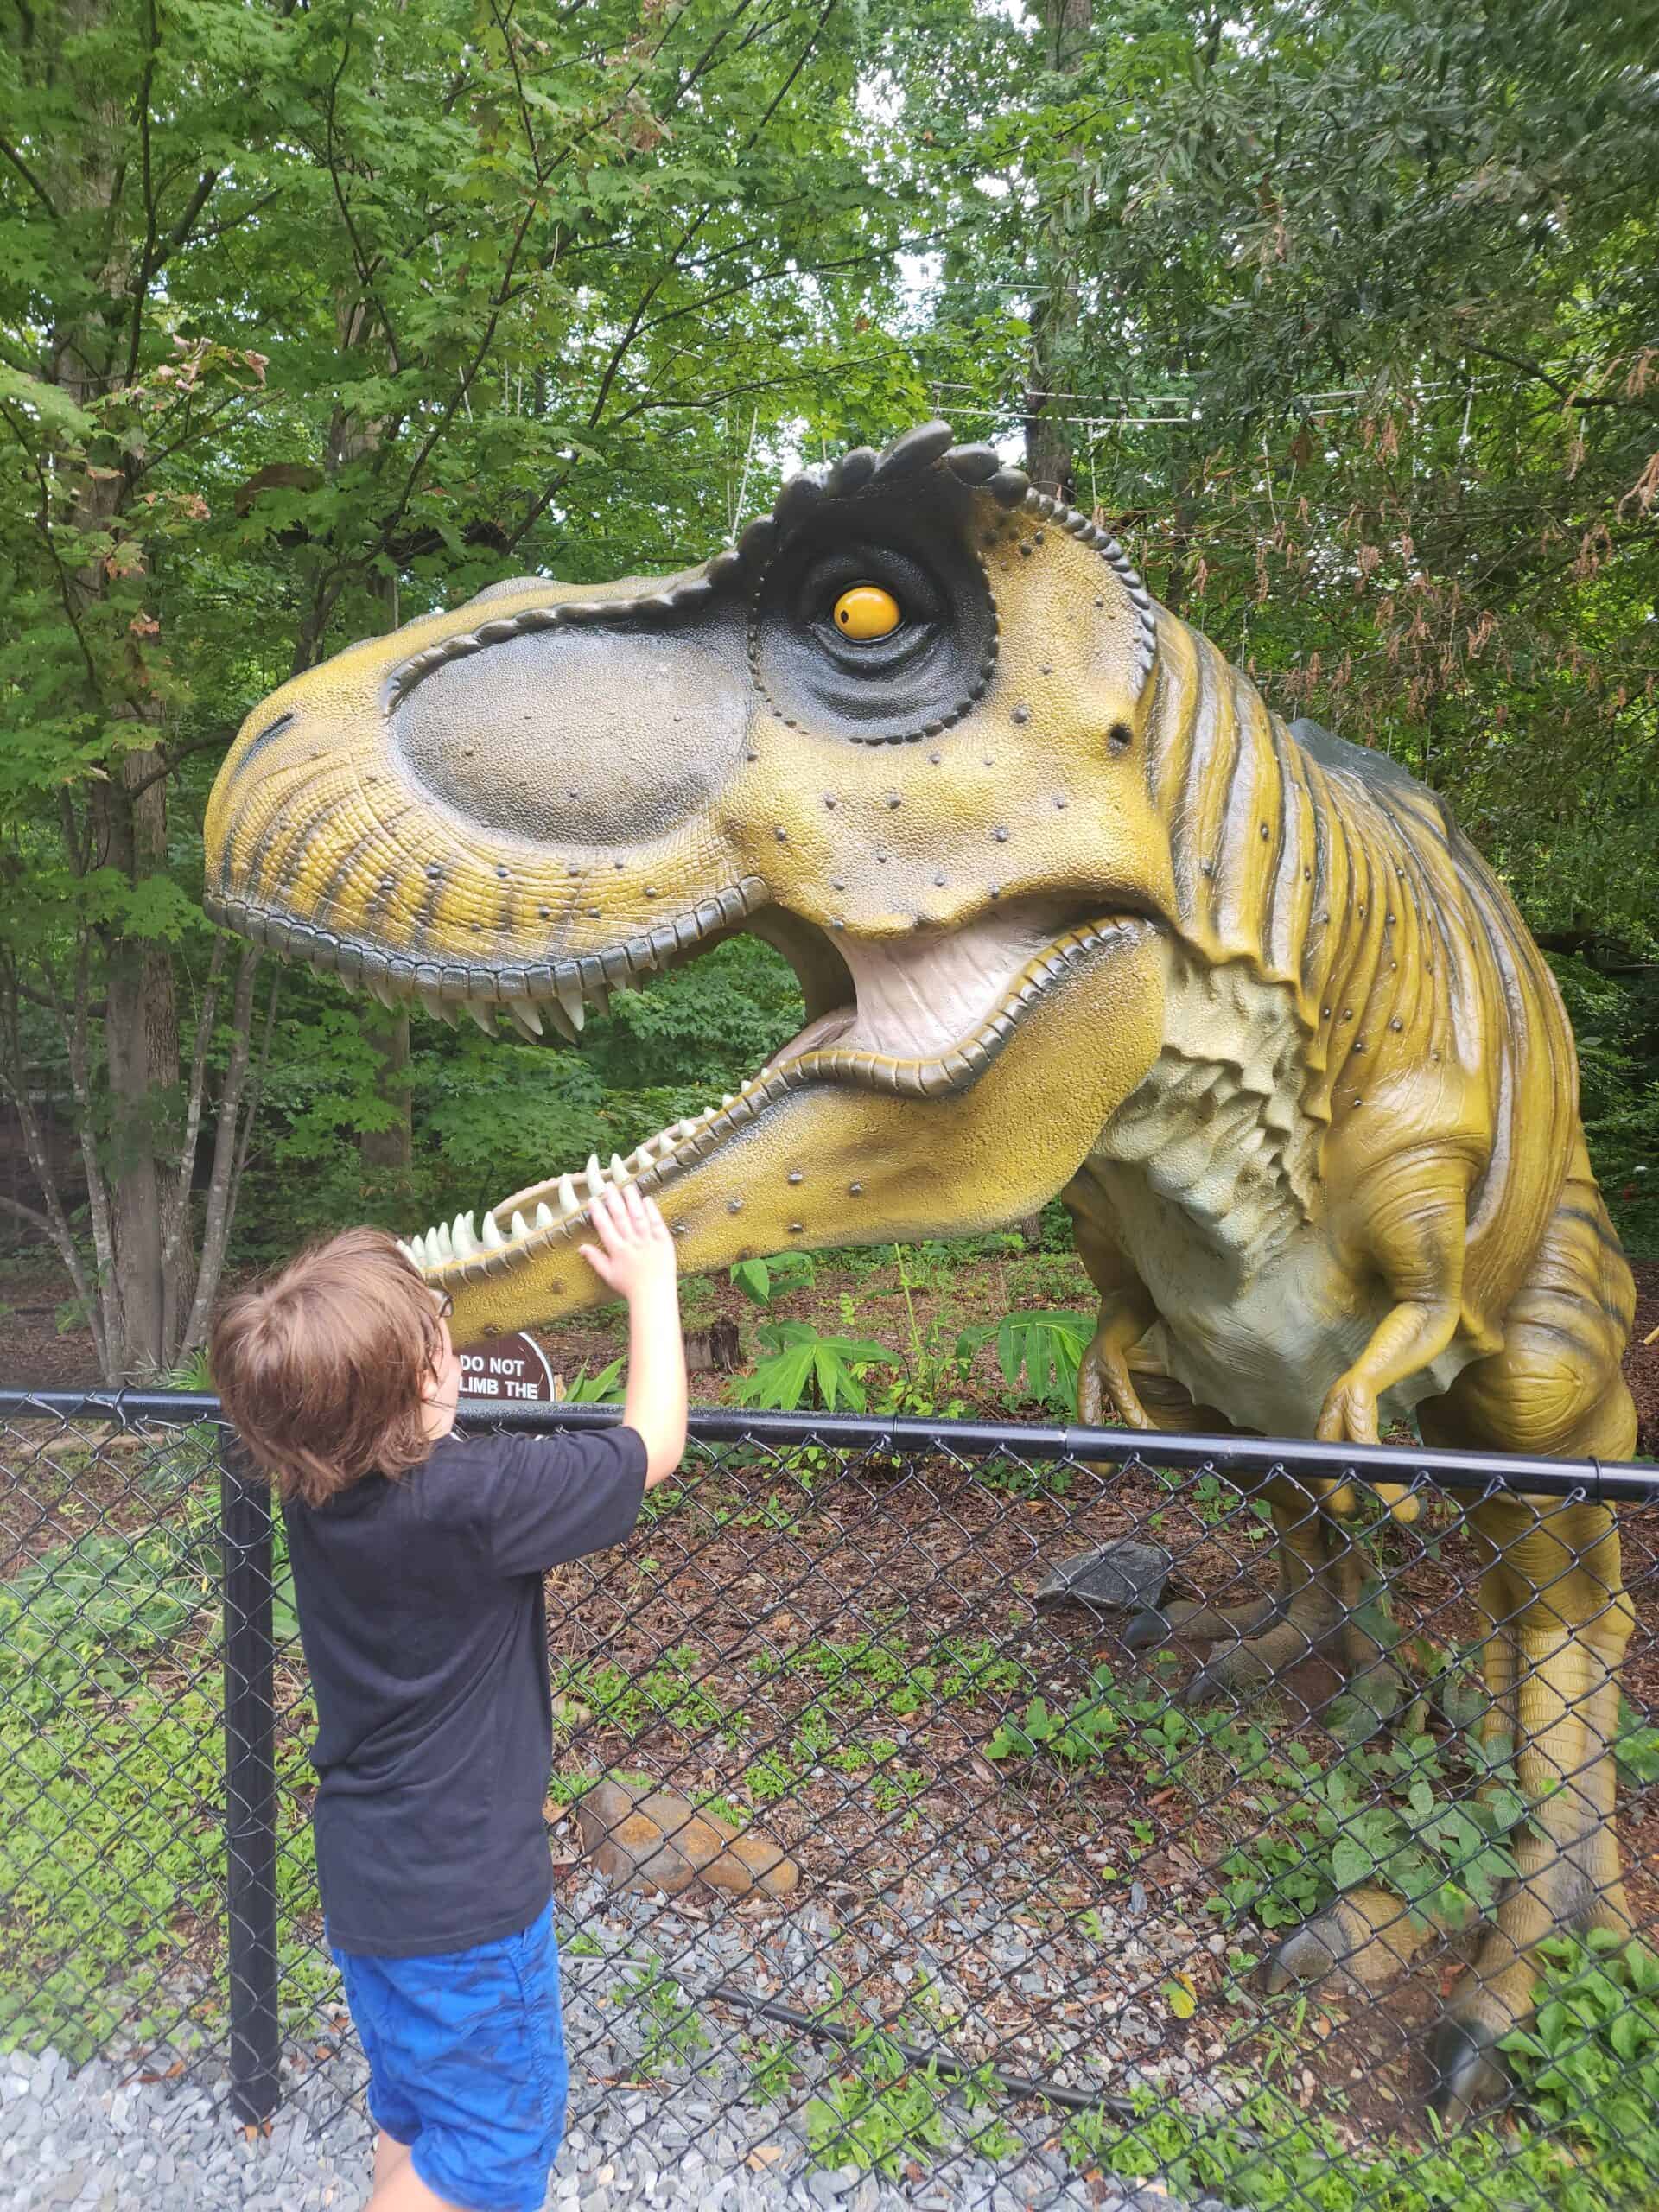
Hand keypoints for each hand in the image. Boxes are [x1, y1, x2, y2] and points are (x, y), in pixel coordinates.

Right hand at [579, 1182, 677, 1304]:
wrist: (654, 1295)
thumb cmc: (630, 1287)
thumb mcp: (609, 1275)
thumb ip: (595, 1259)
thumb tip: (580, 1247)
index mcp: (617, 1251)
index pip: (605, 1227)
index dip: (598, 1212)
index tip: (593, 1199)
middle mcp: (632, 1244)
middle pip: (621, 1217)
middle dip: (613, 1200)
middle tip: (608, 1185)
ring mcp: (649, 1242)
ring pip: (638, 1217)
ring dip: (632, 1201)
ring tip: (627, 1186)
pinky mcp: (664, 1243)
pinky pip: (657, 1224)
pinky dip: (652, 1212)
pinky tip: (647, 1199)